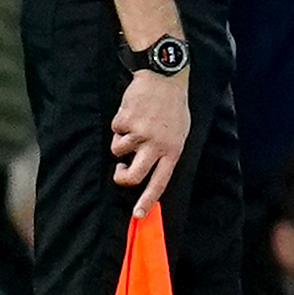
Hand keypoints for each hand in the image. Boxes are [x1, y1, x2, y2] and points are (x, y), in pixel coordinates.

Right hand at [110, 65, 191, 213]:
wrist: (164, 79)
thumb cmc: (173, 108)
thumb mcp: (179, 133)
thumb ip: (165, 153)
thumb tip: (149, 173)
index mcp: (172, 151)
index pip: (160, 182)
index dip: (148, 200)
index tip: (137, 215)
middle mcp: (156, 145)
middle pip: (133, 176)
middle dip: (122, 178)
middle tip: (120, 171)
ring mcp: (140, 133)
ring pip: (118, 151)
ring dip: (121, 140)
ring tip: (135, 125)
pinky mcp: (125, 121)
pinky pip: (115, 131)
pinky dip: (119, 123)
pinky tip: (132, 111)